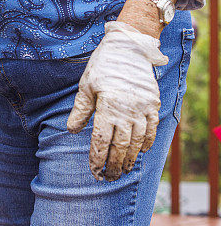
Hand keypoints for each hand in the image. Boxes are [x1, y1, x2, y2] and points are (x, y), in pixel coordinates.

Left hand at [66, 21, 167, 181]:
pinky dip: (146, 143)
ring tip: (123, 170)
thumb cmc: (103, 66)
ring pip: (137, 142)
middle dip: (113, 165)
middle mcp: (127, 111)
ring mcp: (143, 109)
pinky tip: (140, 152)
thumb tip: (72, 130)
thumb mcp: (86, 85)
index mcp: (107, 106)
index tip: (93, 171)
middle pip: (120, 146)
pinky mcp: (153, 105)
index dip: (96, 158)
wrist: (129, 47)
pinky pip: (152, 130)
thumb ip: (81, 110)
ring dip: (130, 159)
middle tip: (108, 178)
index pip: (101, 140)